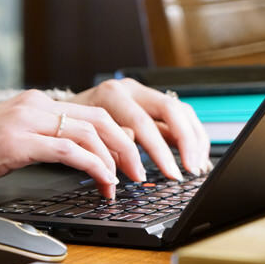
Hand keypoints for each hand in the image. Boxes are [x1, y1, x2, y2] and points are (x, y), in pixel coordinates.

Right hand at [0, 90, 142, 198]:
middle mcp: (34, 105)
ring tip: (123, 183)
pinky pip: (68, 150)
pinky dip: (93, 166)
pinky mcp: (16, 142)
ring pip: (89, 133)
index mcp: (36, 103)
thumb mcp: (12, 142)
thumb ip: (44, 142)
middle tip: (141, 173)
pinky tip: (102, 183)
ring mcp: (25, 121)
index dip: (120, 137)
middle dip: (127, 147)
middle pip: (100, 118)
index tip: (133, 161)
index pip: (92, 113)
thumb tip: (80, 158)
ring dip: (114, 160)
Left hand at [67, 78, 210, 179]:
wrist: (66, 111)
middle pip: (170, 110)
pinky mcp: (154, 102)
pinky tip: (196, 155)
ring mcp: (145, 93)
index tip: (168, 175)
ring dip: (194, 139)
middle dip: (185, 143)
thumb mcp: (85, 137)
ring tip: (197, 165)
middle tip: (190, 169)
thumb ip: (111, 148)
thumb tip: (136, 166)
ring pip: (181, 110)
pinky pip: (182, 115)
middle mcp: (131, 89)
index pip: (142, 123)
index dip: (158, 152)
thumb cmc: (74, 126)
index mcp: (112, 95)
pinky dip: (192, 135)